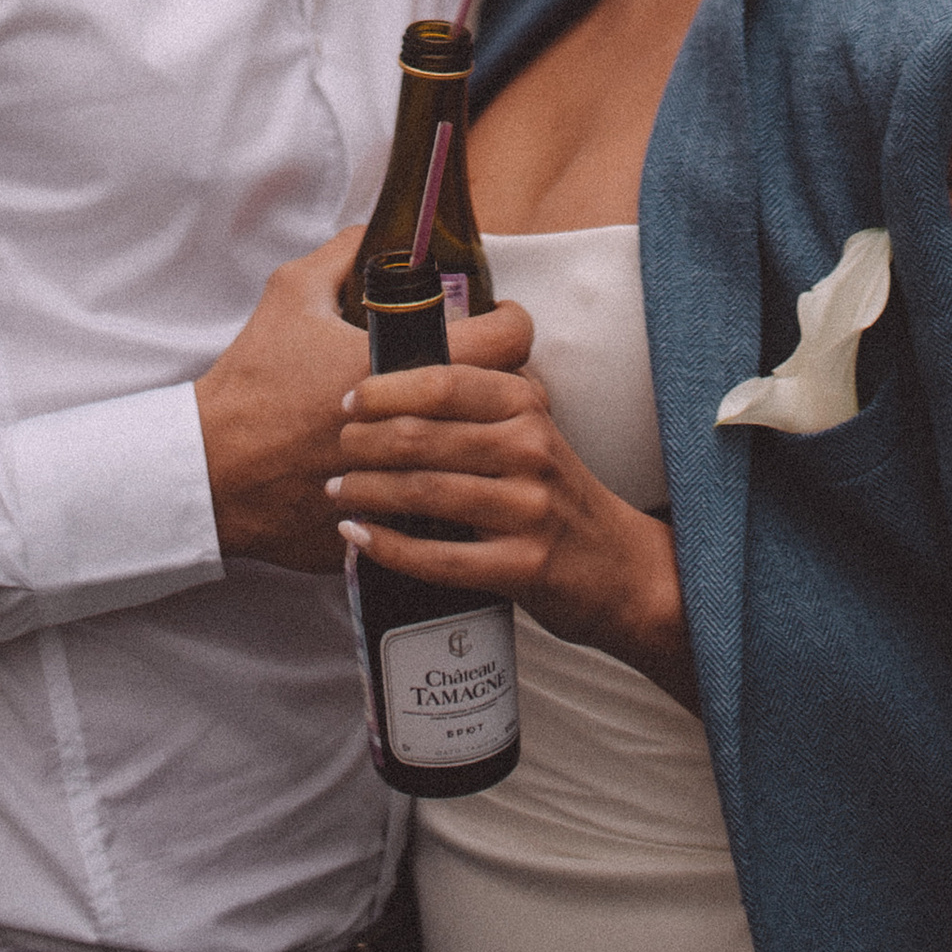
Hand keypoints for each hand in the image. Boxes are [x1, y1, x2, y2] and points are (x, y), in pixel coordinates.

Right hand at [194, 230, 537, 570]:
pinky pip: (446, 510)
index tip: (502, 320)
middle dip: (506, 382)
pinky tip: (427, 472)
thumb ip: (343, 255)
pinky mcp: (394, 530)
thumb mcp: (290, 294)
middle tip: (485, 372)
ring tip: (462, 421)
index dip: (514, 323)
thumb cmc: (254, 381)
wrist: (212, 471)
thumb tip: (376, 231)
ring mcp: (411, 485)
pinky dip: (444, 489)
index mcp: (403, 365)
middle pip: (513, 403)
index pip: (505, 342)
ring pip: (488, 460)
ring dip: (482, 437)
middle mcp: (419, 428)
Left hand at [328, 364, 696, 710]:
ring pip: (427, 492)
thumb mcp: (528, 431)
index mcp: (526, 405)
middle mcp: (530, 448)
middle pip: (425, 437)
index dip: (386, 388)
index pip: (444, 382)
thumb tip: (391, 384)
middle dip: (365, 442)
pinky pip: (441, 557)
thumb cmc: (553, 493)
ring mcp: (529, 508)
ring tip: (336, 489)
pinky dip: (390, 547)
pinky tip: (358, 538)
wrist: (619, 568)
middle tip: (332, 449)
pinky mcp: (524, 566)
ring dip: (368, 490)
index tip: (348, 399)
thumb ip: (476, 408)